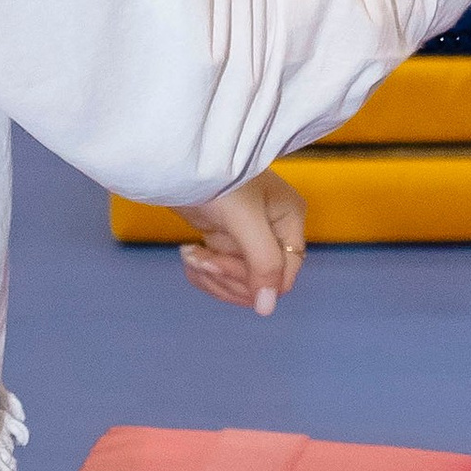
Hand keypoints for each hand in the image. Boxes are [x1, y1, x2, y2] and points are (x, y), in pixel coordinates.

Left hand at [178, 168, 306, 317]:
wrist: (181, 161)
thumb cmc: (219, 179)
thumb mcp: (244, 220)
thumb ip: (263, 263)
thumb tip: (268, 309)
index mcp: (290, 221)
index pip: (283, 276)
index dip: (253, 281)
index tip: (219, 264)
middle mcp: (275, 232)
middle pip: (259, 284)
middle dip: (226, 276)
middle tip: (201, 258)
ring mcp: (250, 239)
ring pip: (238, 283)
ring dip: (211, 276)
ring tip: (190, 255)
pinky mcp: (227, 242)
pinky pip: (221, 275)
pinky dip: (202, 271)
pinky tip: (189, 253)